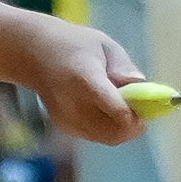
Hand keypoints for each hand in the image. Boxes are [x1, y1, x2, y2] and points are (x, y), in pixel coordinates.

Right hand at [20, 18, 142, 146]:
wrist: (31, 53)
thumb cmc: (72, 43)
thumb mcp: (102, 43)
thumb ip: (123, 65)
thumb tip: (140, 83)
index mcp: (85, 79)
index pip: (117, 110)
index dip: (139, 112)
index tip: (148, 103)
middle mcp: (74, 104)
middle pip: (115, 132)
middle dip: (134, 124)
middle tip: (139, 108)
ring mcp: (67, 118)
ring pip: (109, 138)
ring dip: (123, 127)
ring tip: (122, 105)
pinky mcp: (65, 126)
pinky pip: (97, 136)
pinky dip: (110, 128)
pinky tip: (105, 109)